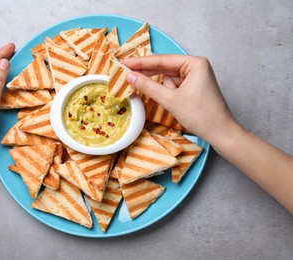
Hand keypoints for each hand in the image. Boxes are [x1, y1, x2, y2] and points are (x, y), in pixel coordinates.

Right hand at [122, 55, 239, 144]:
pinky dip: (162, 91)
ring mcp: (194, 77)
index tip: (124, 62)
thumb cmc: (201, 115)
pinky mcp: (192, 88)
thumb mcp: (171, 100)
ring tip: (140, 87)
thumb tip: (129, 76)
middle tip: (124, 72)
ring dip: (155, 85)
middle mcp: (195, 66)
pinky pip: (172, 86)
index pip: (162, 60)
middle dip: (146, 72)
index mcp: (194, 63)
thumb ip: (148, 86)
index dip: (141, 62)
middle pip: (164, 67)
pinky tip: (154, 94)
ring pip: (166, 78)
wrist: (221, 133)